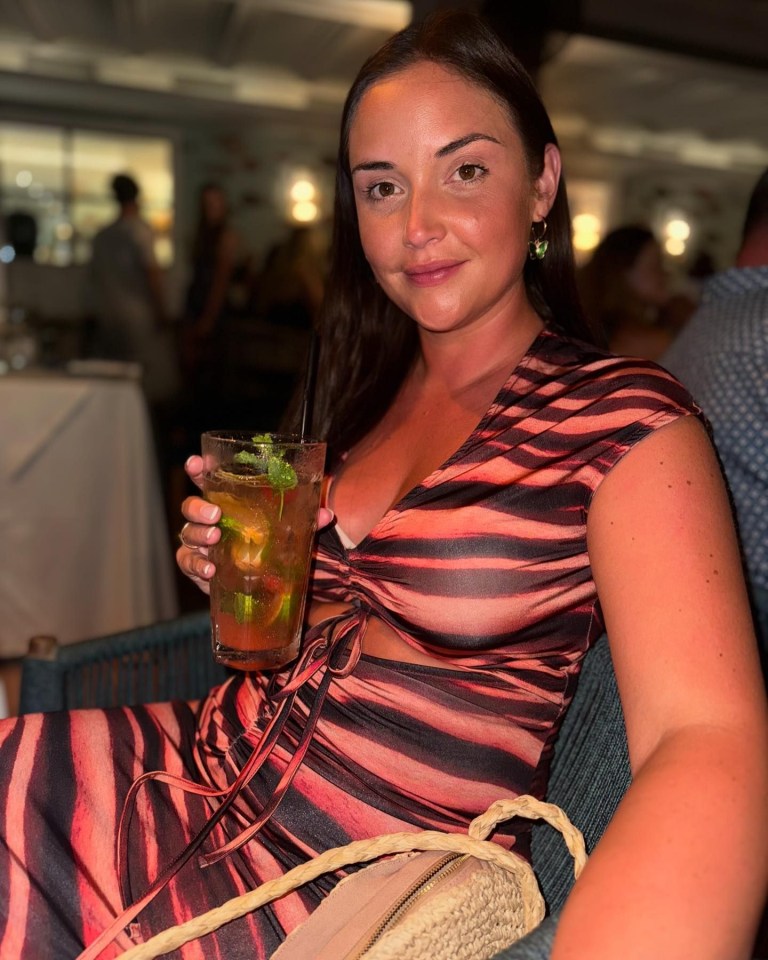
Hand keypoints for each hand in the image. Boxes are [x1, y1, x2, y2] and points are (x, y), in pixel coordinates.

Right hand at [176, 455, 333, 594]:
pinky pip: (188, 562)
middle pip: (190, 506)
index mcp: (226, 502)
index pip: (207, 480)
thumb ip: (303, 521)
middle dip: (199, 507)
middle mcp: (207, 520)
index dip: (198, 469)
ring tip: (214, 538)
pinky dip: (197, 564)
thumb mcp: (287, 531)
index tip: (196, 462)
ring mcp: (199, 543)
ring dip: (199, 533)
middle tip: (216, 513)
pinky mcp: (196, 566)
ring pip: (187, 532)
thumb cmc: (266, 547)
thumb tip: (326, 514)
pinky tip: (210, 568)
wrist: (256, 585)